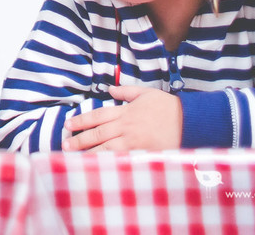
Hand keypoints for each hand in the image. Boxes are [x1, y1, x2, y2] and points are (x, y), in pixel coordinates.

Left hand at [61, 86, 181, 151]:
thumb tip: (110, 87)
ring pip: (106, 148)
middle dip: (80, 139)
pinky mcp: (142, 154)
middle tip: (65, 144)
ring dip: (89, 153)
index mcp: (125, 111)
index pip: (97, 116)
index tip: (68, 124)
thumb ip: (126, 90)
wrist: (189, 122)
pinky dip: (108, 162)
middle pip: (98, 133)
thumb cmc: (167, 106)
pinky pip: (121, 159)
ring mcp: (134, 142)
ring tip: (75, 158)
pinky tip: (97, 166)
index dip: (81, 120)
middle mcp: (126, 126)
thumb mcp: (145, 93)